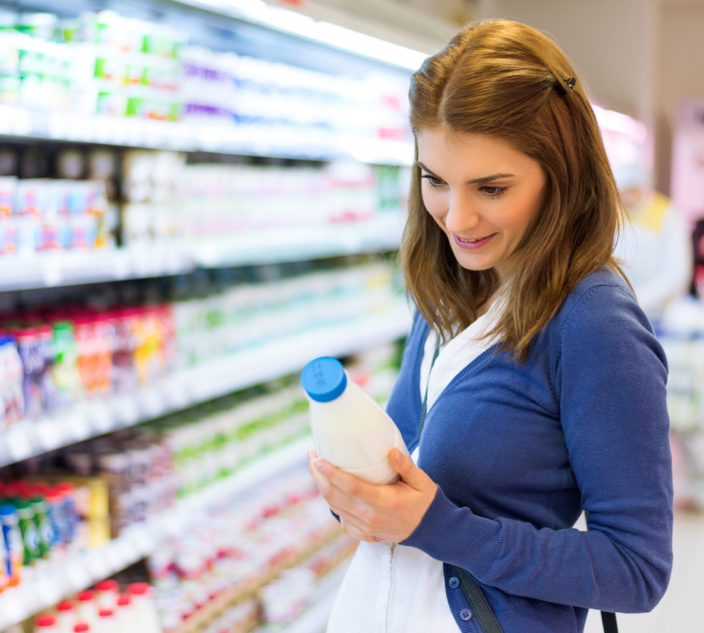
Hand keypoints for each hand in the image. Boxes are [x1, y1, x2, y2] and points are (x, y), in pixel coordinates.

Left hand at [308, 448, 436, 543]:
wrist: (431, 530)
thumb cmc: (425, 501)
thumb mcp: (421, 481)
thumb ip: (406, 465)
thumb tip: (390, 451)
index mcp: (384, 502)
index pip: (349, 486)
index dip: (330, 473)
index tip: (318, 459)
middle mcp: (371, 517)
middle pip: (334, 496)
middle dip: (319, 476)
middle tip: (312, 458)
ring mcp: (366, 528)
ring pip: (334, 508)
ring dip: (322, 488)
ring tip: (317, 470)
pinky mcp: (365, 534)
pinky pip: (342, 520)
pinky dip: (334, 505)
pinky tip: (333, 492)